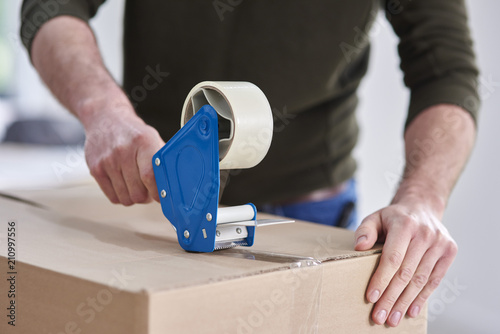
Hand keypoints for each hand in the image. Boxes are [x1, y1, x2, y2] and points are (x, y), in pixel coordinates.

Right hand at [83, 105, 164, 205]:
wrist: (105, 119)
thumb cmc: (133, 133)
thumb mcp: (153, 138)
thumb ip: (163, 160)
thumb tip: (177, 182)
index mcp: (143, 142)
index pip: (150, 176)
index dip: (158, 192)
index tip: (164, 196)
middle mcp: (124, 151)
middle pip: (138, 192)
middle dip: (147, 196)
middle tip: (149, 189)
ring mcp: (107, 161)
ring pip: (126, 198)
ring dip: (134, 197)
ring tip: (137, 186)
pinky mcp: (96, 169)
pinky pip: (113, 197)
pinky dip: (121, 196)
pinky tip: (125, 185)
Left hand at [354, 194, 456, 326]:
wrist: (422, 207)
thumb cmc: (394, 217)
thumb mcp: (375, 217)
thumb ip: (365, 230)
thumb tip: (359, 245)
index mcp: (405, 224)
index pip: (392, 257)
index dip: (382, 279)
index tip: (371, 297)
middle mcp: (425, 234)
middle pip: (406, 273)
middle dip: (391, 297)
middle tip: (379, 316)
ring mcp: (439, 243)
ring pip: (420, 280)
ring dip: (405, 302)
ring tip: (392, 318)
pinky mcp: (449, 252)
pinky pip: (435, 280)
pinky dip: (422, 297)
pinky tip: (411, 311)